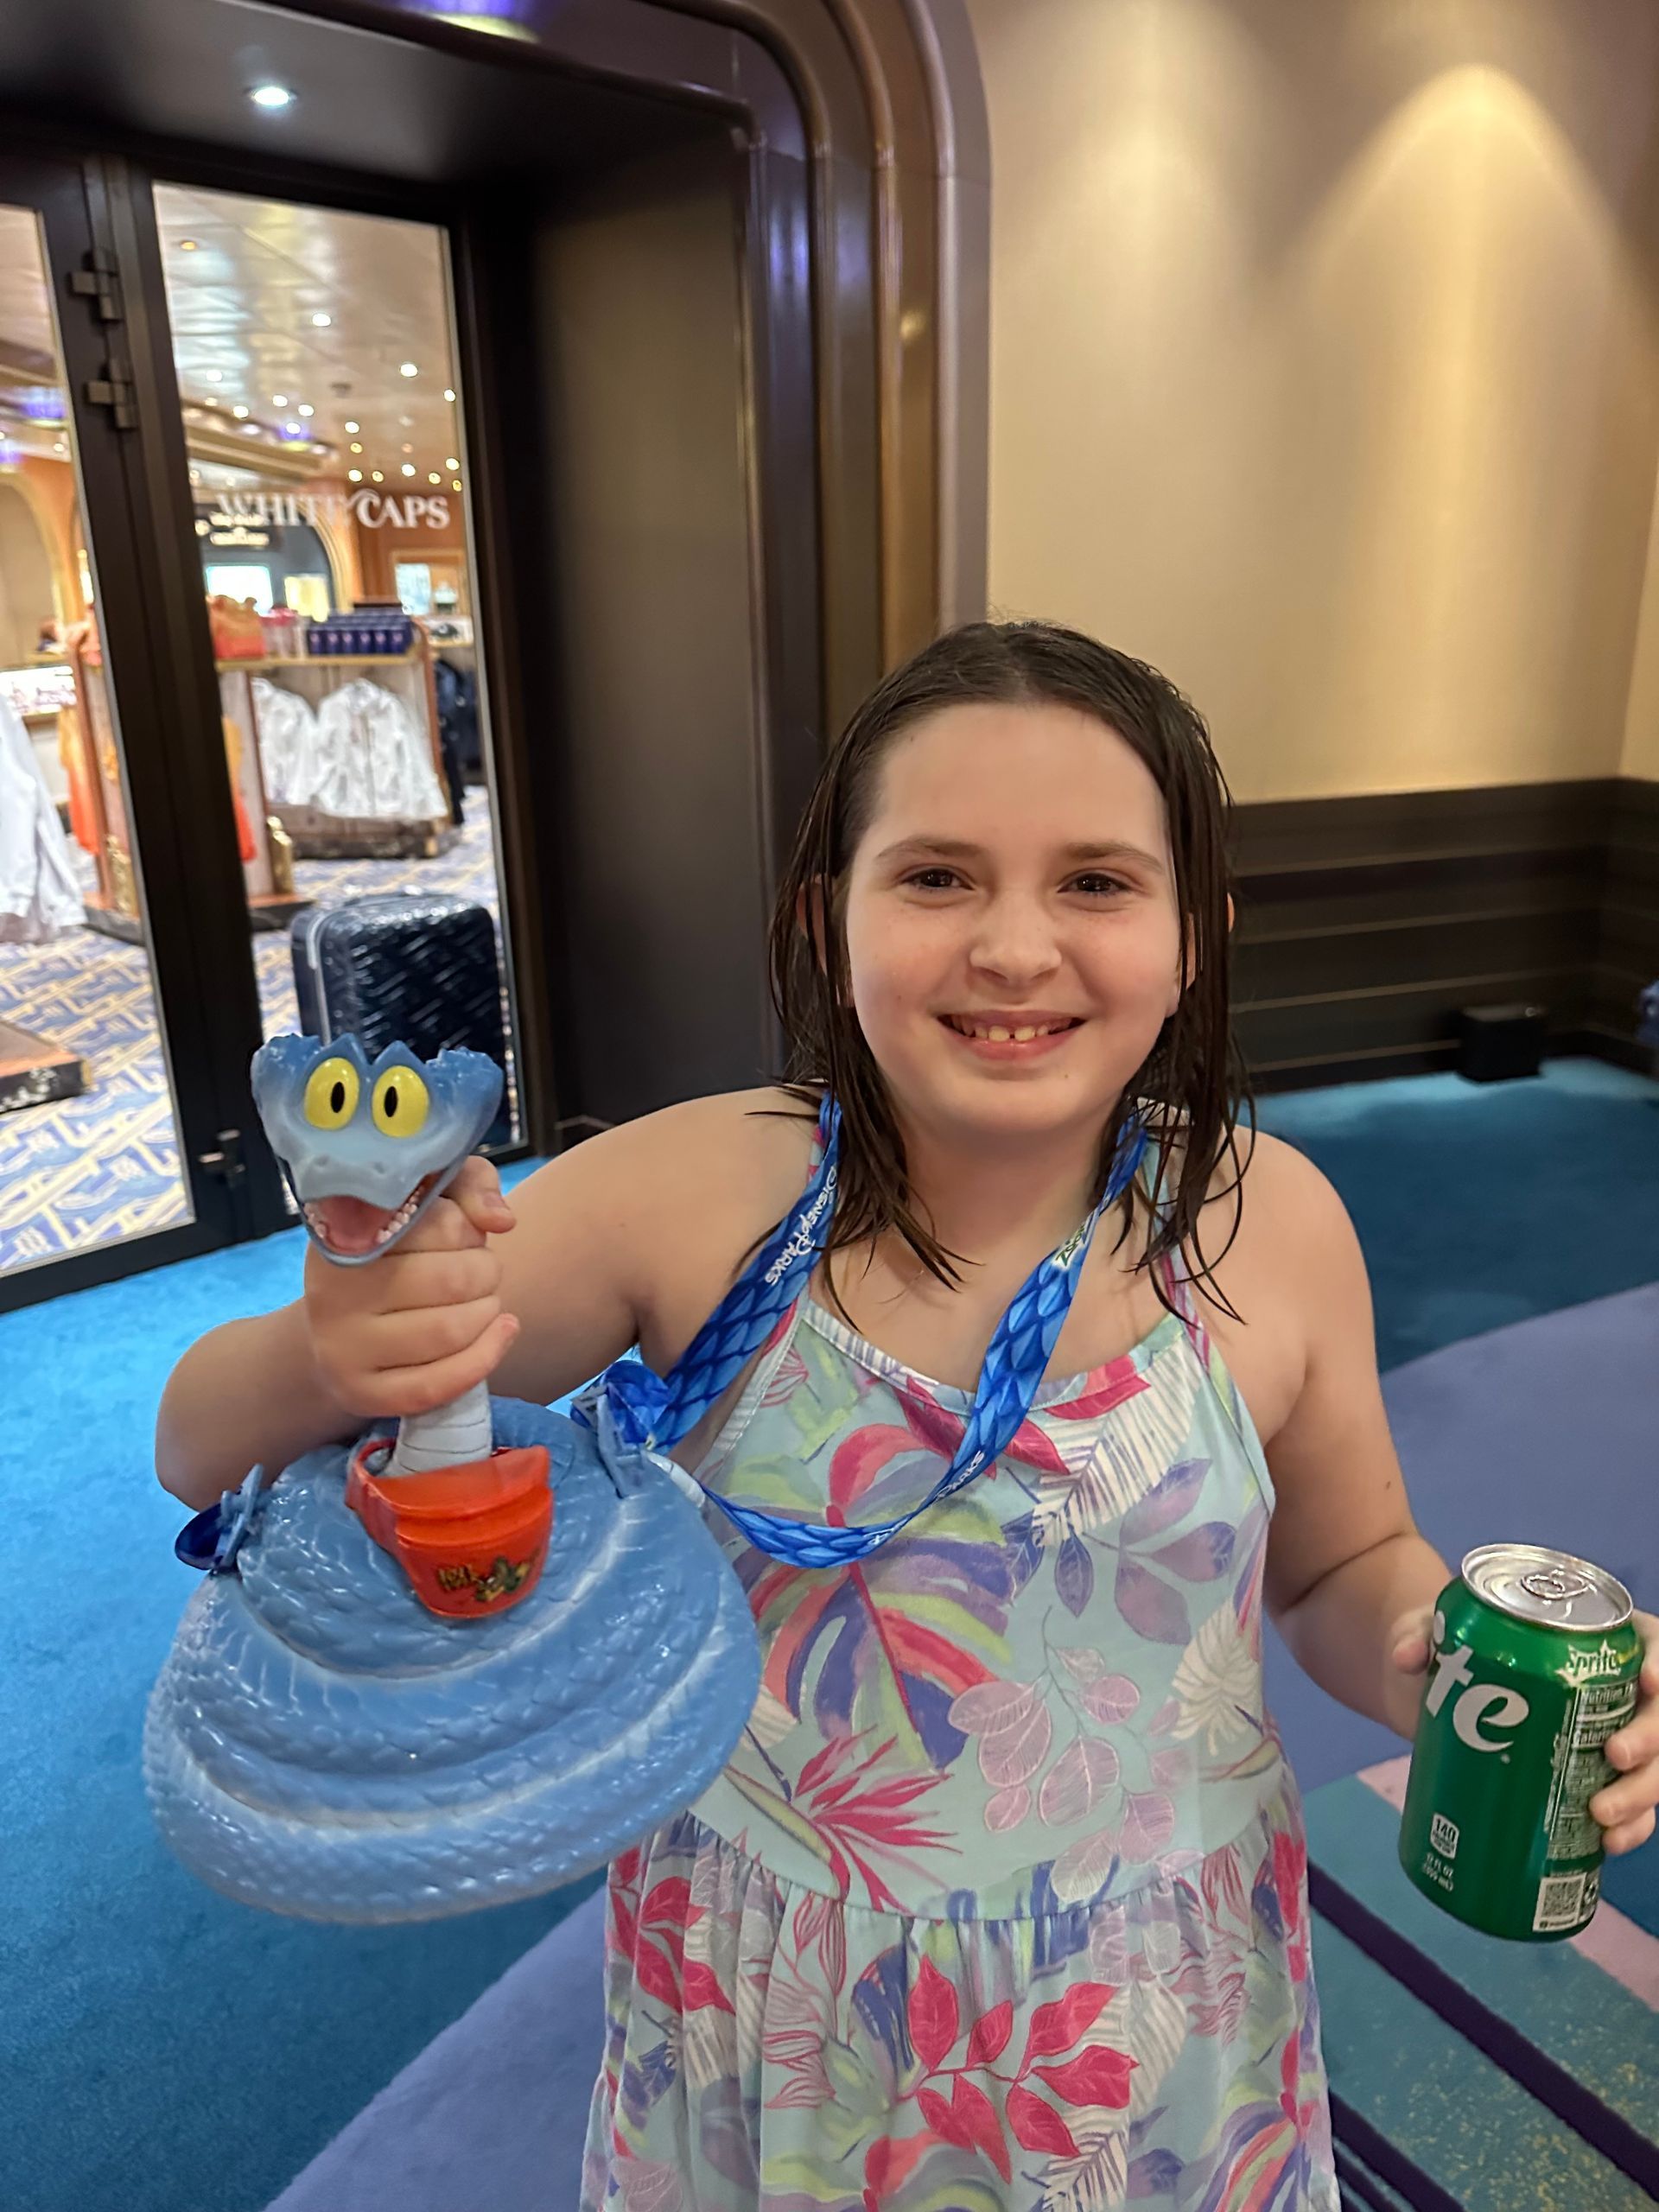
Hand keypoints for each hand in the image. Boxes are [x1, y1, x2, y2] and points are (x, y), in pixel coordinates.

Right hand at [302, 1156, 519, 1422]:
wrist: (344, 1320)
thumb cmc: (398, 1250)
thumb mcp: (428, 1198)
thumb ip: (469, 1186)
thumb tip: (499, 1219)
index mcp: (344, 1232)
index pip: (436, 1223)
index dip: (466, 1228)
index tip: (462, 1232)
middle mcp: (331, 1292)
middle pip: (451, 1280)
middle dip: (486, 1271)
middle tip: (482, 1270)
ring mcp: (341, 1348)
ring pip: (449, 1331)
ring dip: (489, 1312)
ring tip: (485, 1301)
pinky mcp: (361, 1393)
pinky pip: (437, 1385)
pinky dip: (485, 1357)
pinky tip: (503, 1332)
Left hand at [1390, 1603, 1658, 1857]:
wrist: (1443, 1689)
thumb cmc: (1458, 1644)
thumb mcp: (1441, 1628)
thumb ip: (1424, 1630)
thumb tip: (1408, 1657)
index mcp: (1596, 1639)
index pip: (1650, 1643)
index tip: (1650, 1682)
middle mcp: (1617, 1689)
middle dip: (1651, 1740)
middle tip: (1614, 1756)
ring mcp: (1613, 1738)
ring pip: (1653, 1769)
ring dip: (1640, 1796)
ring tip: (1601, 1816)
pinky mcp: (1596, 1780)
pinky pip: (1632, 1809)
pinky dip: (1629, 1828)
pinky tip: (1608, 1844)